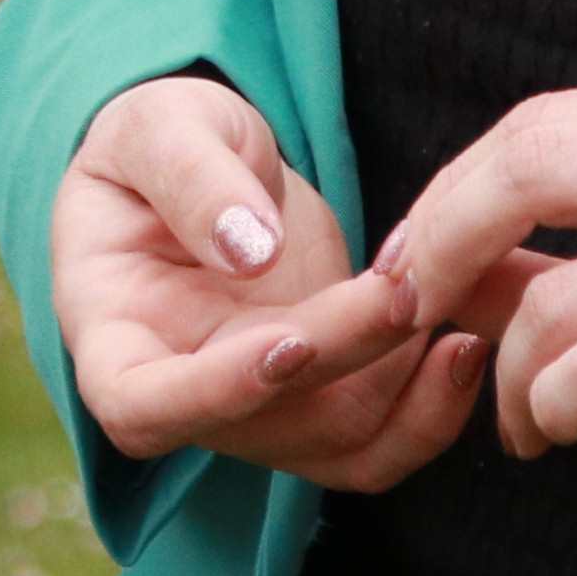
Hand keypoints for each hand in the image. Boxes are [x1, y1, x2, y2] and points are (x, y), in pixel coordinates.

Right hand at [50, 75, 495, 493]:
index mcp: (113, 336)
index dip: (216, 393)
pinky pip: (378, 440)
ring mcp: (256, 407)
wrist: (208, 162)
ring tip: (456, 320)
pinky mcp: (319, 395)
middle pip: (264, 422)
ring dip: (403, 400)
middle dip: (343, 357)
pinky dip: (428, 411)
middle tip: (406, 286)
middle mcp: (183, 393)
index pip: (139, 405)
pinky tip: (463, 346)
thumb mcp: (157, 127)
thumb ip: (192, 177)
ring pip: (334, 448)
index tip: (289, 340)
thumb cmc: (161, 141)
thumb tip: (249, 248)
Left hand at [381, 83, 576, 556]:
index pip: (542, 124)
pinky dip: (550, 410)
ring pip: (551, 294)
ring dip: (503, 373)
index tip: (415, 259)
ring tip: (518, 422)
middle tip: (401, 310)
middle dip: (436, 240)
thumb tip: (467, 261)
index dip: (454, 190)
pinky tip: (555, 436)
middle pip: (524, 161)